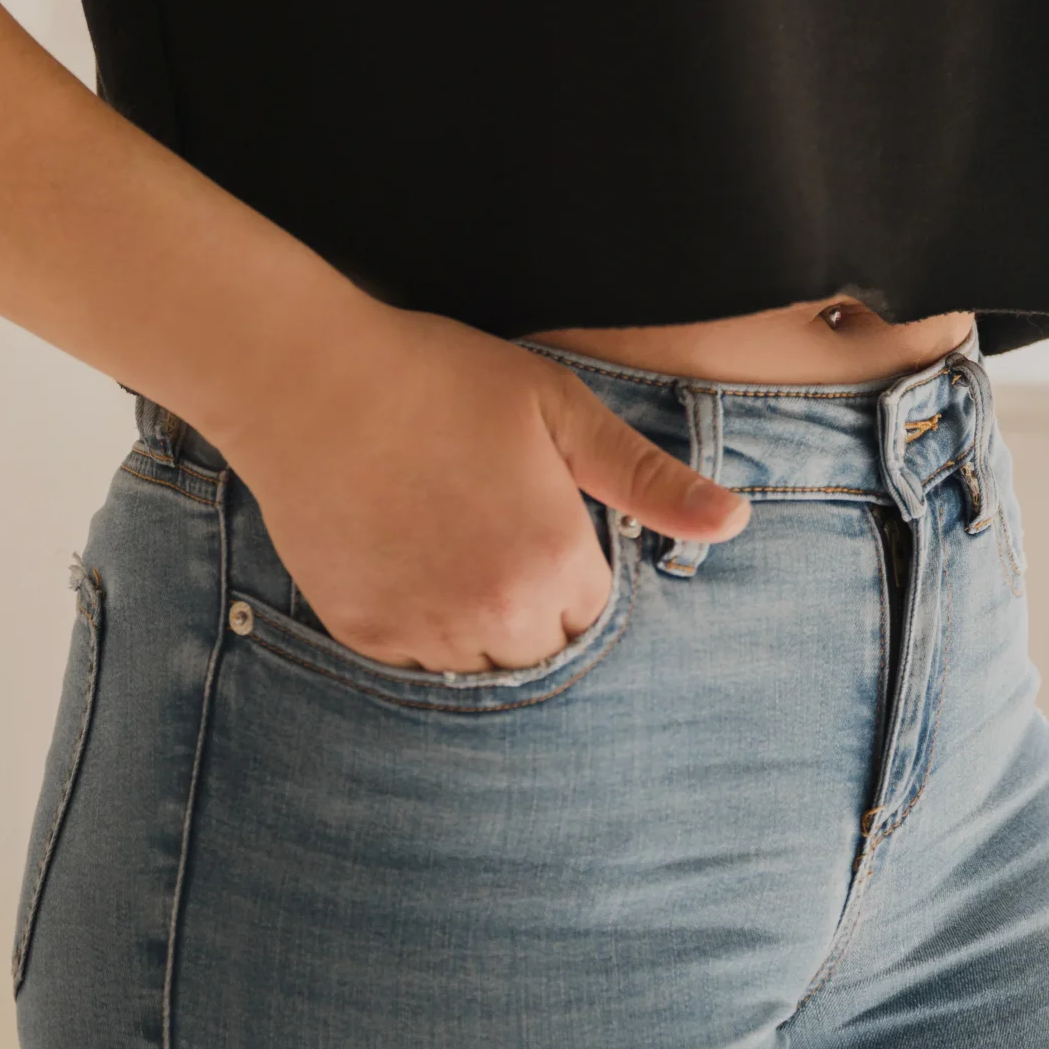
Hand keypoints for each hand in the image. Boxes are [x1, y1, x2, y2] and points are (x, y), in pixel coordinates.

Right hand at [208, 303, 749, 673]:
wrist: (312, 380)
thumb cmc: (441, 378)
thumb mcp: (557, 407)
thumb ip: (647, 476)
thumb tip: (735, 522)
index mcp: (555, 563)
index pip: (597, 617)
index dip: (574, 568)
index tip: (542, 522)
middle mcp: (496, 615)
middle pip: (543, 655)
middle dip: (534, 610)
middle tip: (494, 536)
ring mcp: (426, 631)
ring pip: (480, 670)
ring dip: (479, 629)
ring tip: (449, 547)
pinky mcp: (364, 633)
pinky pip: (415, 665)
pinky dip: (421, 631)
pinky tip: (406, 562)